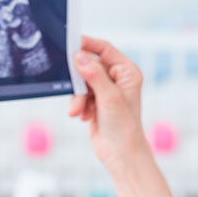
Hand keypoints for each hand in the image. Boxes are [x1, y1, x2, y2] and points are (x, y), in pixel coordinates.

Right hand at [68, 37, 150, 172]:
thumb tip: (80, 56)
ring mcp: (106, 89)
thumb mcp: (109, 98)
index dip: (87, 44)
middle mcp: (117, 78)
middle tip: (73, 89)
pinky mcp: (95, 101)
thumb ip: (94, 75)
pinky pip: (79, 94)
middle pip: (89, 65)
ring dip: (78, 96)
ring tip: (79, 111)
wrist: (120, 154)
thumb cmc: (123, 127)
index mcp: (127, 72)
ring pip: (82, 81)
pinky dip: (78, 104)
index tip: (70, 42)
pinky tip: (84, 116)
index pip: (104, 49)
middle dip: (79, 81)